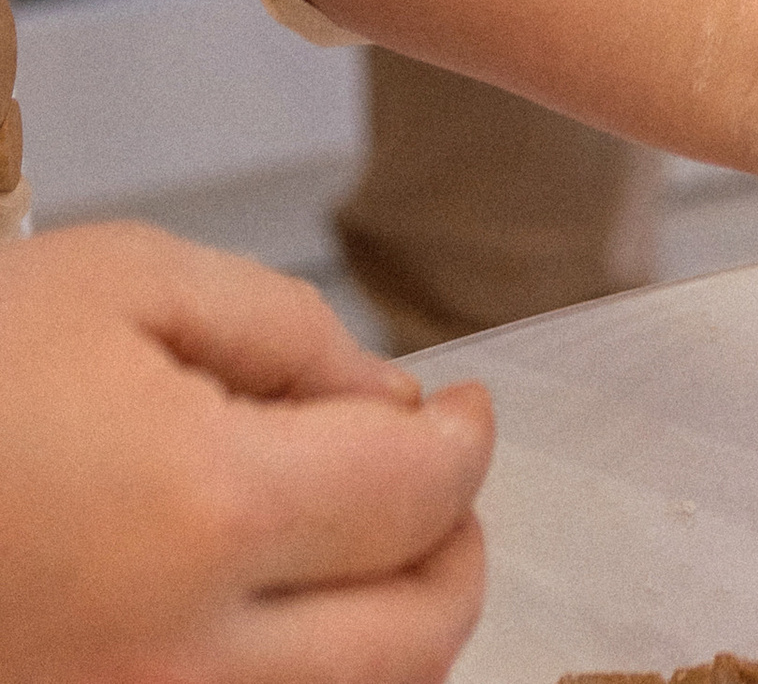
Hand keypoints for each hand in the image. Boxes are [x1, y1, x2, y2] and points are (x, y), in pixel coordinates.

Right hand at [0, 223, 492, 683]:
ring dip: (384, 631)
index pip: (413, 495)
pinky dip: (300, 672)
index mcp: (202, 509)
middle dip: (453, 551)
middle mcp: (176, 657)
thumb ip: (284, 329)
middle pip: (407, 640)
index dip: (465, 442)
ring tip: (357, 547)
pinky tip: (271, 603)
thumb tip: (388, 401)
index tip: (464, 413)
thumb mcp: (121, 284)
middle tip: (436, 485)